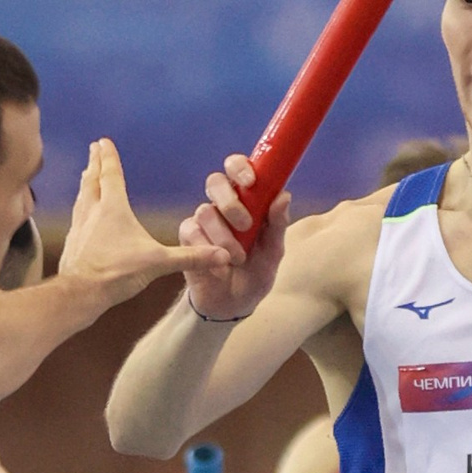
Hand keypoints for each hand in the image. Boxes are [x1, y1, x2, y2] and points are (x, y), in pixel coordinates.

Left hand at [59, 138, 179, 297]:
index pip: (111, 175)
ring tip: (87, 175)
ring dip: (86, 183)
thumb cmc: (117, 273)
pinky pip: (76, 217)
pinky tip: (81, 214)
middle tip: (93, 149)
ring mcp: (79, 227)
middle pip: (92, 180)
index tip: (103, 141)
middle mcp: (92, 212)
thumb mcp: (158, 263)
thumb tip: (222, 255)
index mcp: (113, 208)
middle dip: (94, 163)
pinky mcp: (72, 243)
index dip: (108, 156)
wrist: (80, 294)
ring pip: (82, 197)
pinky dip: (80, 207)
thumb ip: (190, 257)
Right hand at [177, 151, 290, 321]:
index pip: (239, 169)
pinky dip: (208, 250)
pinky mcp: (187, 237)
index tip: (250, 181)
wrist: (232, 305)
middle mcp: (223, 205)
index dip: (241, 167)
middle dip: (230, 202)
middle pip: (216, 181)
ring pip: (205, 211)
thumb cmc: (255, 274)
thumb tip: (283, 196)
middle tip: (246, 225)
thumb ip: (277, 225)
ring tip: (237, 259)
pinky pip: (191, 232)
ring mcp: (203, 221)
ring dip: (224, 237)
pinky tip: (220, 267)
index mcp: (247, 200)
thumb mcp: (273, 253)